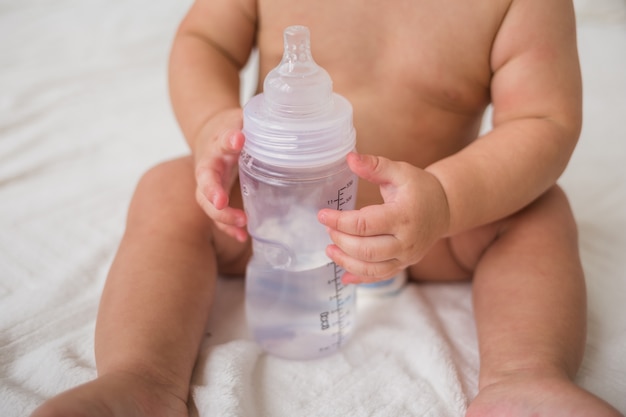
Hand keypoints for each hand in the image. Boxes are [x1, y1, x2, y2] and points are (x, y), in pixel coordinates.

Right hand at [193, 108, 247, 241]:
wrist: (211, 136)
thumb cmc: (231, 129)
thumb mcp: (242, 120)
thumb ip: (256, 122)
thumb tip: (282, 119)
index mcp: (217, 145)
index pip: (220, 142)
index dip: (228, 142)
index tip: (236, 140)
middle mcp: (209, 166)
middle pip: (205, 181)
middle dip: (212, 192)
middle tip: (222, 201)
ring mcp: (211, 184)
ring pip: (208, 203)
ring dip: (223, 216)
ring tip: (241, 224)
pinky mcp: (216, 198)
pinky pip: (218, 215)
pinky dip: (229, 227)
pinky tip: (242, 236)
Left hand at [318, 153, 449, 283]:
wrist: (445, 208)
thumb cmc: (419, 187)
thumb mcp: (400, 171)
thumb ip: (375, 166)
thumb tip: (350, 158)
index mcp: (404, 216)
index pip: (365, 224)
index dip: (340, 221)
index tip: (322, 215)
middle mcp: (406, 241)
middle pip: (366, 250)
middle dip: (341, 241)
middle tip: (328, 230)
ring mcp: (406, 256)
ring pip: (372, 268)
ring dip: (346, 262)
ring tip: (330, 249)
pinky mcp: (404, 265)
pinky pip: (380, 277)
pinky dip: (360, 279)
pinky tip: (344, 276)